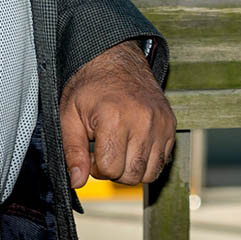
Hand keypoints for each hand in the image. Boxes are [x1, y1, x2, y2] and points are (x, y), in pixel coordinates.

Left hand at [57, 40, 175, 188]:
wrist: (115, 58)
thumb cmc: (90, 85)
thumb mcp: (69, 112)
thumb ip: (72, 149)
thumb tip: (76, 181)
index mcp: (114, 116)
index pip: (109, 169)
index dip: (95, 166)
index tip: (91, 151)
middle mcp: (142, 121)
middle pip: (130, 176)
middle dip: (113, 169)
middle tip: (103, 148)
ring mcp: (160, 123)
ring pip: (149, 174)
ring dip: (131, 168)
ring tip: (118, 146)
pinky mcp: (170, 125)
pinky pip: (162, 162)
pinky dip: (147, 160)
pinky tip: (132, 142)